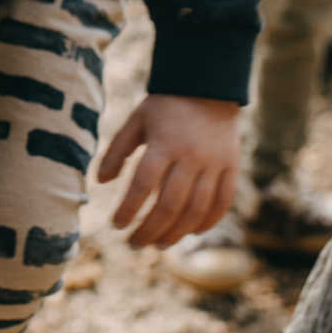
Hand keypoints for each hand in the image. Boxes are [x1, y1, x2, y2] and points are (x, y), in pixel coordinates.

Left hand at [97, 93, 239, 248]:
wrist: (209, 87)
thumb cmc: (166, 106)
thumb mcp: (136, 120)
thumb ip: (117, 150)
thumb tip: (100, 181)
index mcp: (163, 144)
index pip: (143, 185)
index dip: (129, 209)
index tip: (116, 225)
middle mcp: (190, 157)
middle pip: (170, 204)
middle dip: (150, 230)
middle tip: (134, 244)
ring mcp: (213, 164)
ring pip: (196, 210)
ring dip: (176, 233)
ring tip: (158, 245)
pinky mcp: (230, 167)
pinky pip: (222, 203)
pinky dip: (207, 222)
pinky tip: (191, 232)